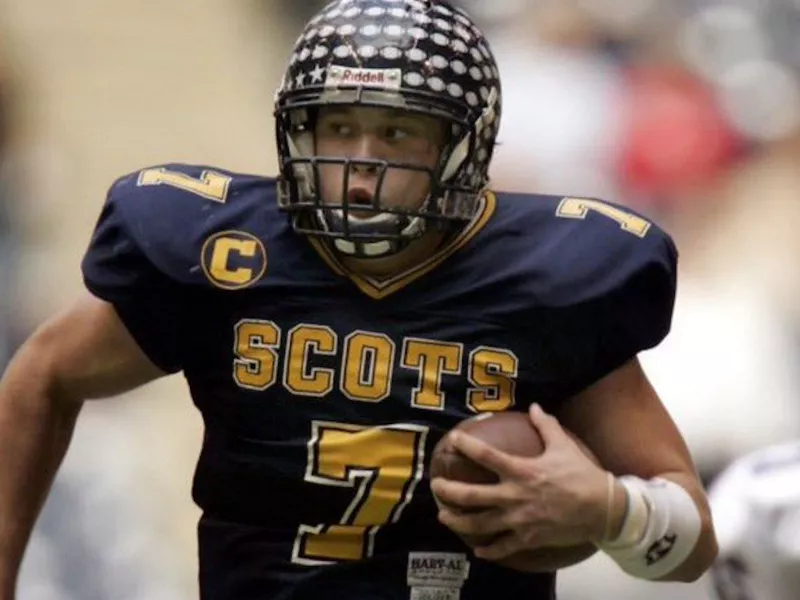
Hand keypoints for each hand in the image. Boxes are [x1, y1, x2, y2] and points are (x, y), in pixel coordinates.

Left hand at [430, 404, 609, 560]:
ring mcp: (519, 519)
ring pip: (479, 524)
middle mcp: (515, 495)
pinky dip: (488, 550)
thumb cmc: (581, 475)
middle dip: (449, 491)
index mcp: (522, 470)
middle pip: (472, 495)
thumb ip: (546, 425)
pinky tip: (477, 550)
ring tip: (443, 517)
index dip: (466, 446)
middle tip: (436, 486)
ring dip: (458, 521)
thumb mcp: (563, 446)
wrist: (603, 509)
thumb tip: (535, 406)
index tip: (452, 440)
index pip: (486, 456)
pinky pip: (502, 547)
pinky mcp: (528, 538)